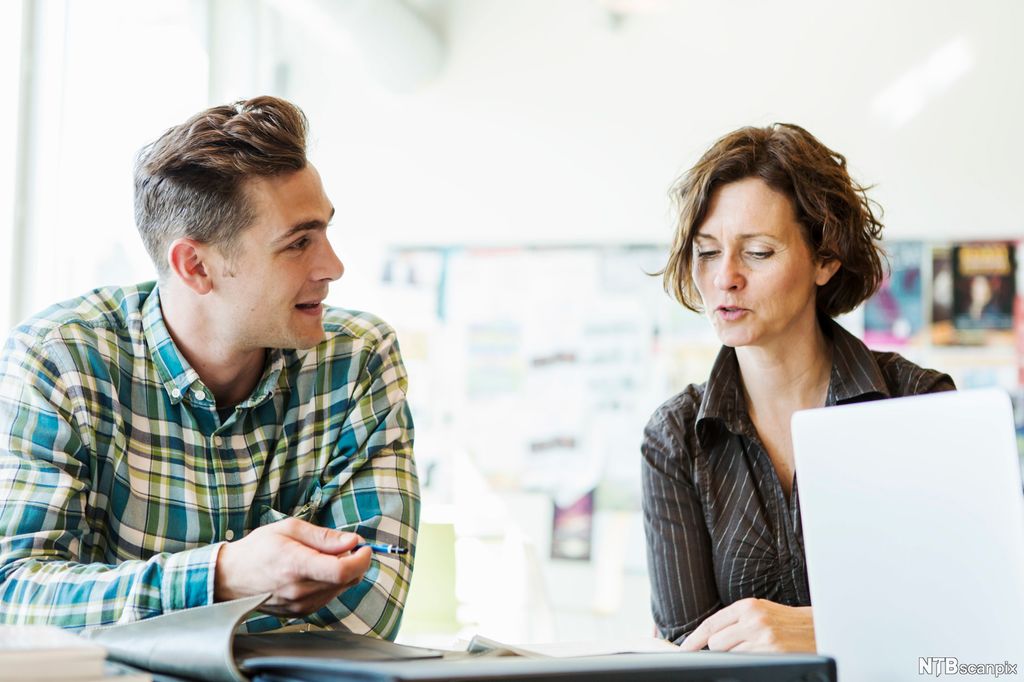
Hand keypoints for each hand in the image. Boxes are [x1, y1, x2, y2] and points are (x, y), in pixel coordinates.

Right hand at [214, 517, 372, 617]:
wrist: (231, 577)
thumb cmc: (258, 548)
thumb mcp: (289, 529)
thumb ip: (324, 536)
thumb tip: (353, 540)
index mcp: (296, 565)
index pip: (342, 570)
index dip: (361, 559)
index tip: (364, 547)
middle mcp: (300, 590)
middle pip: (347, 580)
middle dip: (355, 561)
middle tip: (346, 545)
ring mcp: (300, 605)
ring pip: (341, 589)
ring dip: (344, 572)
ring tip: (325, 556)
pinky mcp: (301, 612)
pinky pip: (329, 597)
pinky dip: (332, 582)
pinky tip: (316, 570)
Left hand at [680, 599, 815, 652]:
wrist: (822, 629)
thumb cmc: (790, 623)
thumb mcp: (762, 613)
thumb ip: (737, 621)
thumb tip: (710, 638)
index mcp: (748, 606)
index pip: (711, 624)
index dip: (694, 639)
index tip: (684, 650)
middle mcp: (753, 619)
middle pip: (716, 643)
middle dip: (722, 650)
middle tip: (740, 648)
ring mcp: (763, 637)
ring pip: (729, 655)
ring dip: (738, 657)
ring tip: (758, 650)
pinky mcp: (773, 652)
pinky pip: (746, 663)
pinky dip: (750, 663)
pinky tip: (765, 656)